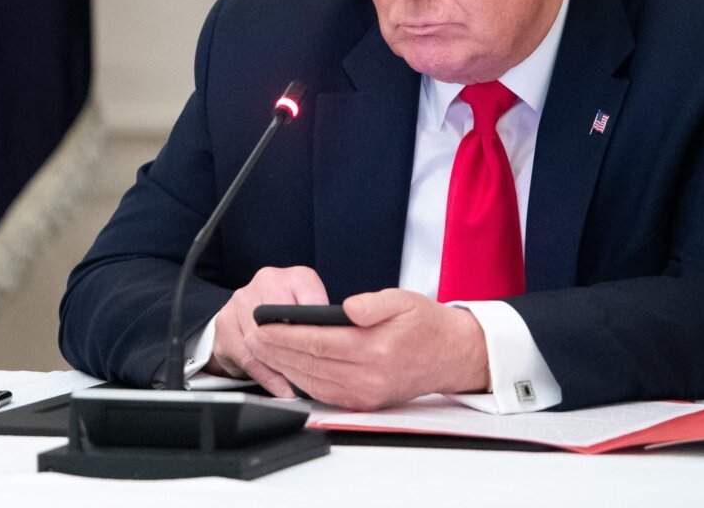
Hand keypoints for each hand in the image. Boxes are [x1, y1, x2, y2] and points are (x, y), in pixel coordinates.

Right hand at [202, 266, 328, 397]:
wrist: (245, 313)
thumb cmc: (285, 314)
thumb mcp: (313, 310)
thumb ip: (323, 321)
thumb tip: (337, 344)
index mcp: (296, 277)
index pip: (313, 299)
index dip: (320, 328)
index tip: (328, 350)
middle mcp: (267, 280)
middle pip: (284, 322)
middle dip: (298, 354)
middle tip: (314, 377)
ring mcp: (242, 299)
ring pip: (264, 342)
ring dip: (282, 369)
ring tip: (299, 387)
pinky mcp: (225, 321)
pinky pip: (248, 356)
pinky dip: (267, 376)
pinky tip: (281, 387)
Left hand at [245, 288, 489, 410]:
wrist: (451, 355)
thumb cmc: (426, 324)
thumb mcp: (403, 300)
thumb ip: (372, 304)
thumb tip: (347, 308)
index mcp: (375, 349)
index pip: (317, 342)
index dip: (285, 334)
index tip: (261, 324)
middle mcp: (368, 376)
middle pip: (309, 363)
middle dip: (275, 350)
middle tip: (252, 335)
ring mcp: (366, 394)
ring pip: (312, 381)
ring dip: (283, 366)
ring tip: (262, 349)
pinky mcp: (365, 402)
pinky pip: (324, 393)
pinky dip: (301, 381)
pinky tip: (288, 367)